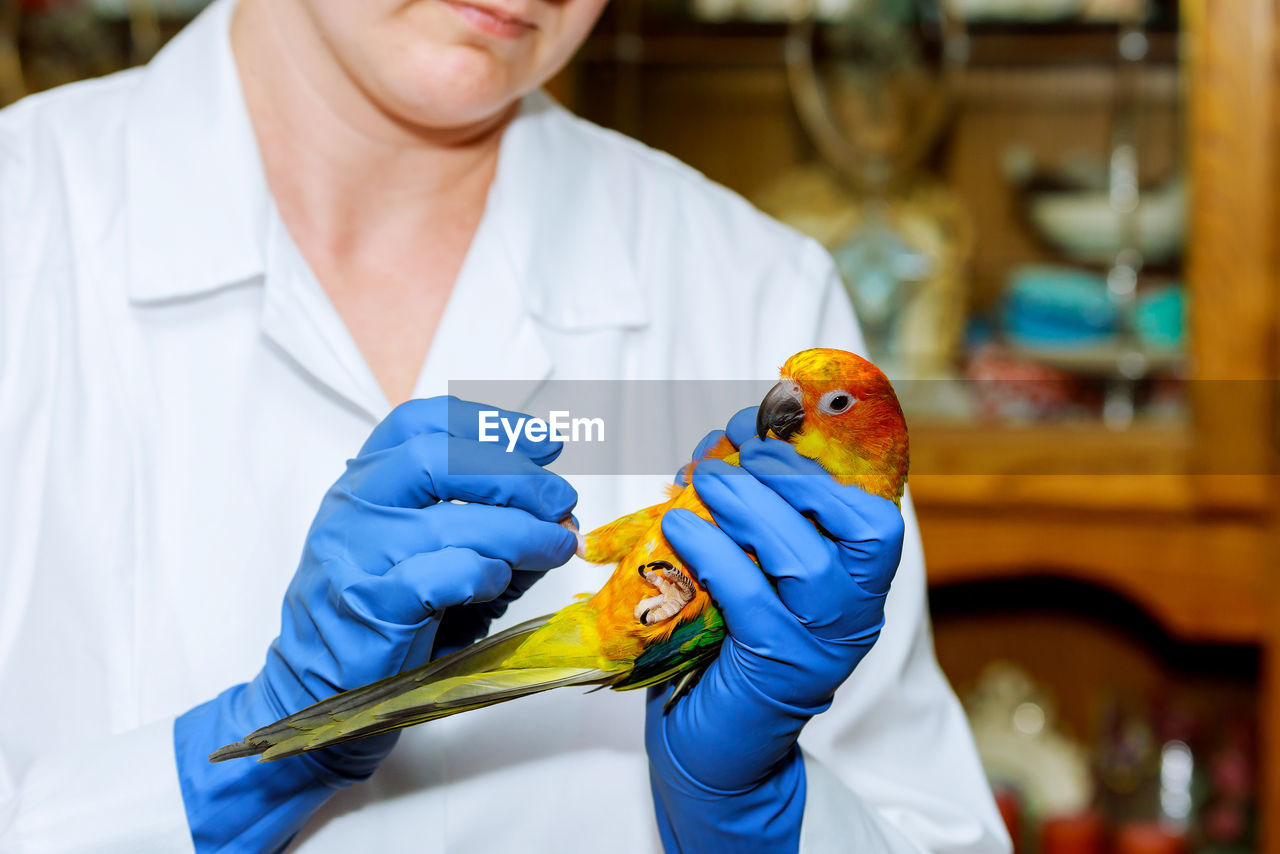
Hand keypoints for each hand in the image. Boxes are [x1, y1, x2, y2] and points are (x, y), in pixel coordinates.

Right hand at [174, 396, 577, 851]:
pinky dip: (486, 573)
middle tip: (559, 500)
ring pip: (449, 522)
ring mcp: (356, 557)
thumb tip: (557, 511)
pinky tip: (501, 582)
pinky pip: (440, 576)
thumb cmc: (384, 614)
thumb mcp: (426, 549)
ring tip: (556, 546)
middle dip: (513, 474)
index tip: (544, 442)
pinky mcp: (371, 608)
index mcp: (364, 482)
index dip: (489, 424)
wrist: (319, 690)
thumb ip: (483, 520)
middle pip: (437, 458)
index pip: (421, 422)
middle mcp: (353, 509)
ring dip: (520, 531)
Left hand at [646, 407, 903, 851]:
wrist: (712, 742)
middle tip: (733, 452)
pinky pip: (752, 599)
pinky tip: (679, 527)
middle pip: (856, 528)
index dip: (827, 462)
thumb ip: (750, 520)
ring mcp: (822, 646)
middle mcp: (855, 612)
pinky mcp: (778, 672)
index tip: (771, 426)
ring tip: (705, 481)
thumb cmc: (726, 646)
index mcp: (856, 581)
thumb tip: (717, 447)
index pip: (877, 513)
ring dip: (753, 507)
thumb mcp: (750, 571)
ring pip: (808, 562)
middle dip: (791, 475)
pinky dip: (715, 553)